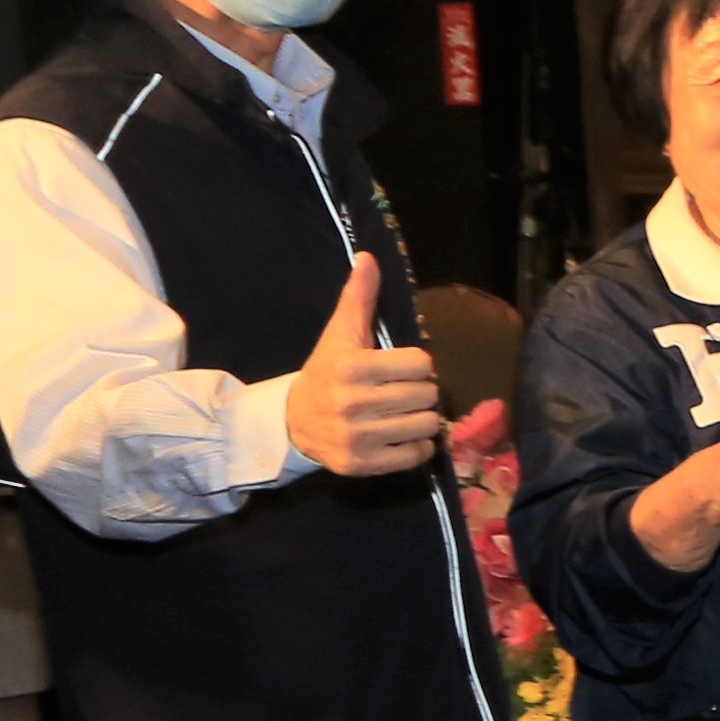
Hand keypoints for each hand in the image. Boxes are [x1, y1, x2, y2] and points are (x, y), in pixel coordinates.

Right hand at [282, 250, 442, 476]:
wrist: (291, 421)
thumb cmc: (326, 372)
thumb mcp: (340, 333)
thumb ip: (359, 297)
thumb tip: (368, 256)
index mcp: (353, 368)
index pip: (423, 363)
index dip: (415, 365)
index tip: (397, 369)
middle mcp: (354, 403)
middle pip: (427, 394)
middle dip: (418, 392)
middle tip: (397, 393)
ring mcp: (358, 436)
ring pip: (427, 424)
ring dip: (420, 420)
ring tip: (398, 414)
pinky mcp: (362, 464)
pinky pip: (417, 455)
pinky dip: (415, 447)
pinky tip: (397, 436)